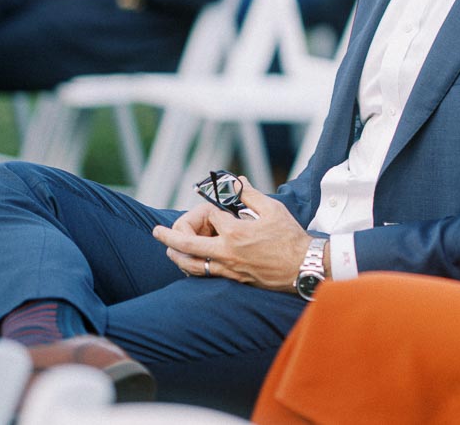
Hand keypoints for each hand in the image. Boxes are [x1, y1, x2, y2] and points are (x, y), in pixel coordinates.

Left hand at [151, 179, 310, 291]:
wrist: (302, 267)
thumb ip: (250, 194)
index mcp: (235, 232)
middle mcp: (226, 251)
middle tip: (157, 231)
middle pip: (187, 244)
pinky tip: (189, 263)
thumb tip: (237, 181)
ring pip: (191, 264)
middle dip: (169, 235)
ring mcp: (227, 268)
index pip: (211, 215)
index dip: (211, 208)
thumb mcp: (272, 209)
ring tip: (169, 249)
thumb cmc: (289, 237)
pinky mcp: (232, 279)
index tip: (220, 205)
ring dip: (177, 255)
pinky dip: (192, 267)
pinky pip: (204, 274)